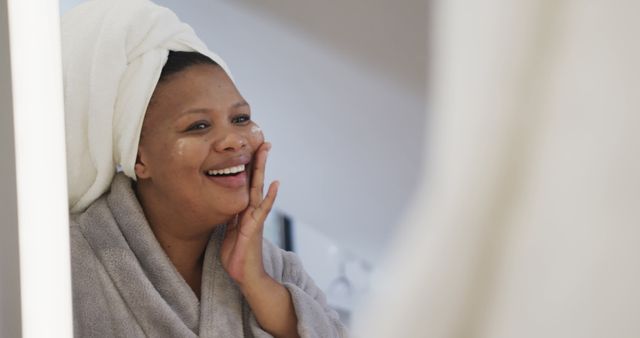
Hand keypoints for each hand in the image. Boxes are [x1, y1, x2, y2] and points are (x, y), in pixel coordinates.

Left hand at [220, 141, 278, 286]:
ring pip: (259, 188)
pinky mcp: (255, 228)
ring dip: (263, 169)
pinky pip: (263, 210)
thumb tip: (224, 206)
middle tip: (264, 141)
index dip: (247, 167)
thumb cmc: (237, 256)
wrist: (246, 275)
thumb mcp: (227, 232)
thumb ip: (229, 218)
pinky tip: (275, 184)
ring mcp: (255, 218)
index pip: (245, 184)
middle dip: (258, 160)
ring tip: (266, 151)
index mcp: (243, 210)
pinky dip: (270, 197)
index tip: (250, 149)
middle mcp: (251, 211)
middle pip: (255, 180)